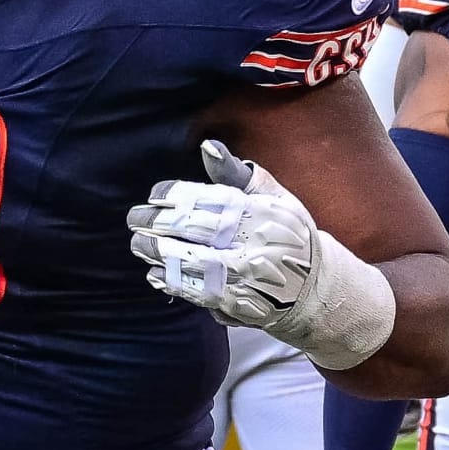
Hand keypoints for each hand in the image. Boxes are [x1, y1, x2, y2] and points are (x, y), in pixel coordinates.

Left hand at [127, 140, 314, 327]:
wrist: (313, 287)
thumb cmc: (283, 231)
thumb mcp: (271, 196)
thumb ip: (235, 172)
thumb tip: (208, 146)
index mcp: (260, 211)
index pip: (208, 198)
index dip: (173, 196)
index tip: (154, 196)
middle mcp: (255, 242)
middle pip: (195, 230)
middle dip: (156, 224)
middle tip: (135, 219)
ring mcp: (247, 276)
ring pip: (191, 263)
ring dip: (158, 253)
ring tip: (139, 244)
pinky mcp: (238, 303)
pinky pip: (197, 292)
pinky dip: (171, 282)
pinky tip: (155, 272)